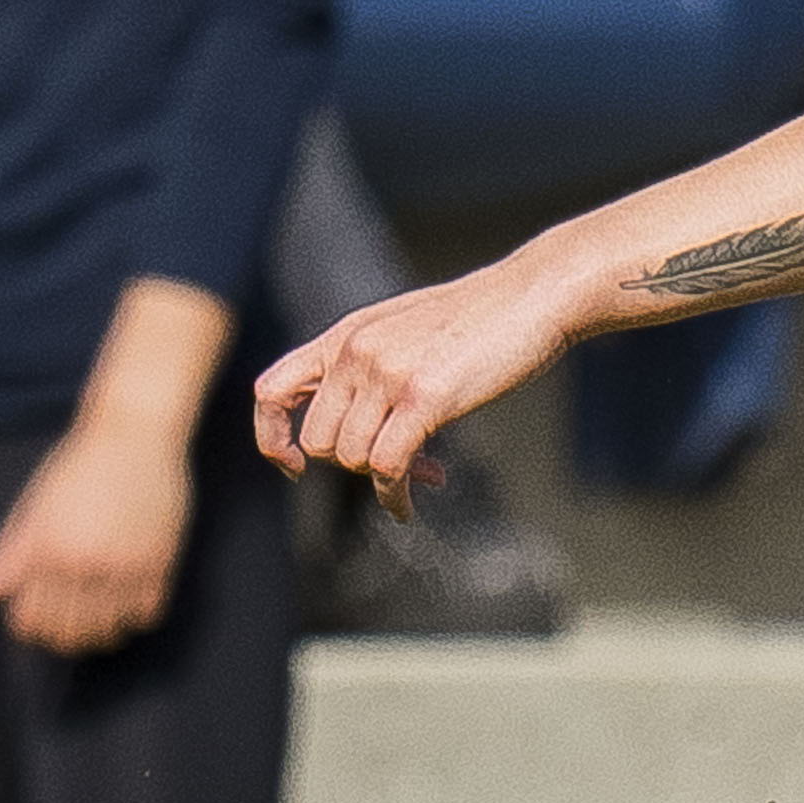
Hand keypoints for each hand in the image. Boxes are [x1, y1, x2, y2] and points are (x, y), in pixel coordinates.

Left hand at [0, 418, 194, 654]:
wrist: (134, 433)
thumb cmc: (77, 465)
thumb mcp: (32, 506)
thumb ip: (6, 555)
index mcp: (46, 548)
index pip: (30, 619)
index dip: (28, 626)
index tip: (33, 620)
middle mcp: (83, 561)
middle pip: (69, 631)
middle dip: (62, 636)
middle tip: (65, 626)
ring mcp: (124, 564)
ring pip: (107, 629)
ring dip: (98, 632)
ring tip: (95, 617)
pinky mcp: (159, 562)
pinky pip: (145, 615)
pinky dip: (133, 617)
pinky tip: (124, 600)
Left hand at [251, 259, 570, 510]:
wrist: (532, 296)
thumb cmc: (480, 319)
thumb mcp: (404, 331)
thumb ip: (370, 365)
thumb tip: (355, 420)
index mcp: (345, 336)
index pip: (271, 392)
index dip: (272, 437)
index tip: (295, 464)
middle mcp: (355, 351)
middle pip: (318, 441)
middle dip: (352, 466)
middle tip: (395, 468)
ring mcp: (387, 372)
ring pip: (352, 458)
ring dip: (384, 479)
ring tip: (424, 473)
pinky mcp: (424, 397)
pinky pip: (388, 467)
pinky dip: (395, 498)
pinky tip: (410, 506)